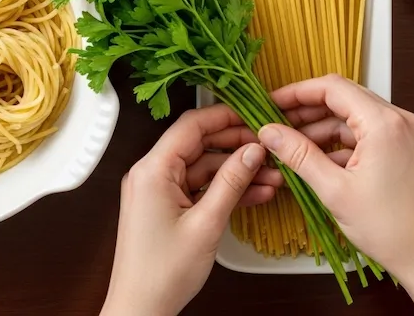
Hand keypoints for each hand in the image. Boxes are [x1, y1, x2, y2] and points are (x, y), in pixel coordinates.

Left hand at [101, 104, 280, 315]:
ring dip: (236, 172)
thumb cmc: (163, 272)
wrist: (140, 309)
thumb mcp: (206, 223)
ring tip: (273, 177)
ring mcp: (158, 191)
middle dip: (237, 147)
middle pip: (199, 145)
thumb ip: (231, 182)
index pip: (191, 125)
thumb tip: (253, 150)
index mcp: (152, 169)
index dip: (226, 117)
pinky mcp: (165, 207)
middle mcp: (151, 174)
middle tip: (270, 150)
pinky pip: (198, 189)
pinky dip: (224, 190)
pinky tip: (256, 194)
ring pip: (203, 169)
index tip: (256, 117)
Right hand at [260, 75, 413, 315]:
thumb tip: (269, 132)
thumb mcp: (335, 190)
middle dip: (307, 110)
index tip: (270, 103)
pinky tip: (318, 161)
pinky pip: (367, 134)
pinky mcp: (406, 149)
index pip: (332, 87)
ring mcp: (406, 133)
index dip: (297, 92)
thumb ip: (299, 156)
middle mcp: (399, 120)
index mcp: (384, 123)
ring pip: (354, 117)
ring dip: (323, 128)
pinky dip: (342, 143)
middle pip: (344, 98)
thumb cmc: (390, 229)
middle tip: (276, 125)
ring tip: (291, 147)